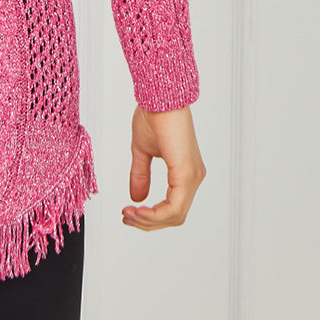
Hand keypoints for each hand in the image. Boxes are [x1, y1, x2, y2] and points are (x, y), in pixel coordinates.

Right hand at [122, 104, 204, 230]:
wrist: (159, 98)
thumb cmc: (154, 116)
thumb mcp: (142, 151)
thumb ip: (141, 175)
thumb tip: (137, 198)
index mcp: (186, 172)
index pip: (173, 207)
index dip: (151, 216)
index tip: (128, 212)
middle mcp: (193, 177)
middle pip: (174, 216)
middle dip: (148, 222)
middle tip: (126, 217)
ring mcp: (192, 177)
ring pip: (175, 215)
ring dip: (149, 220)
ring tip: (128, 214)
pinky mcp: (186, 174)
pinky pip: (174, 207)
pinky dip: (155, 214)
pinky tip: (138, 210)